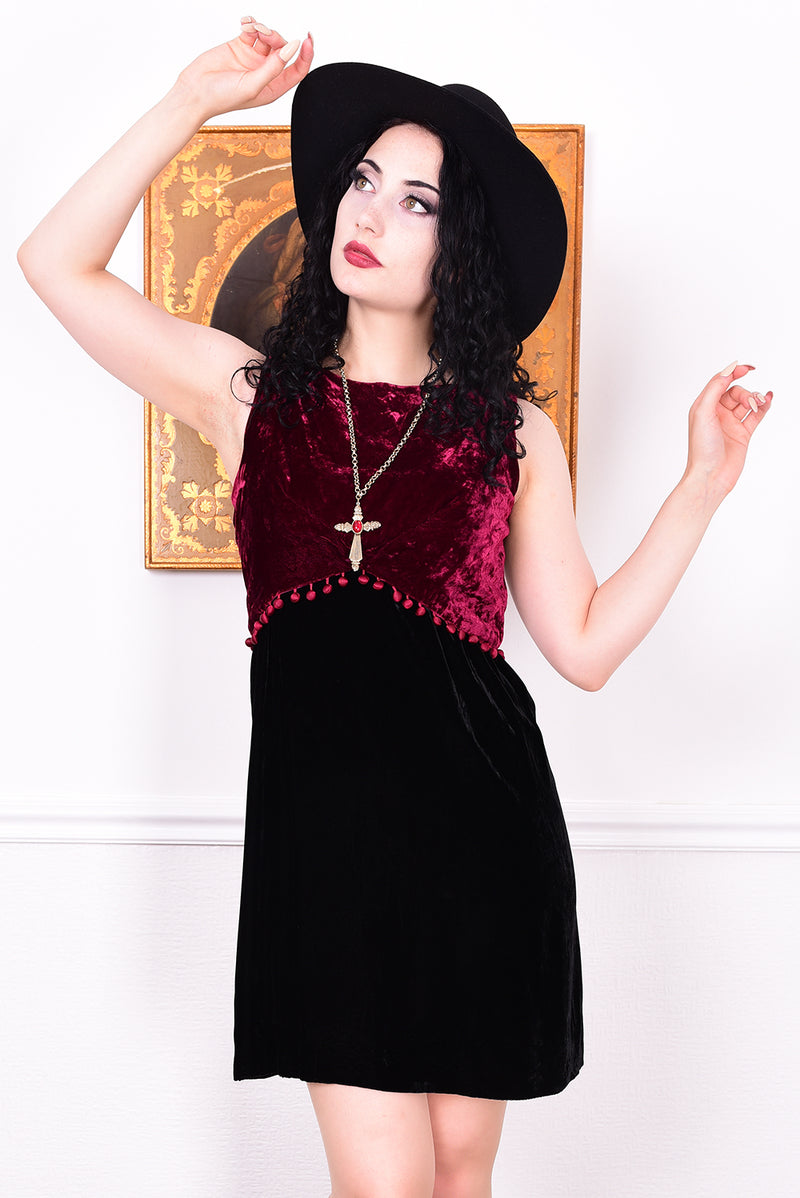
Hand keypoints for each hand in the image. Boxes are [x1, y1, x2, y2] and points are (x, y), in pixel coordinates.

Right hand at [175, 19, 313, 121]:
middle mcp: (265, 73)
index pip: (297, 70)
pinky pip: (252, 31)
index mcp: (273, 88)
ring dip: (263, 29)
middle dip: (276, 38)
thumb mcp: (253, 85)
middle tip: (264, 35)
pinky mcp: (240, 47)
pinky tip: (245, 24)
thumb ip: (275, 66)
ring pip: (268, 37)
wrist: (194, 92)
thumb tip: (293, 47)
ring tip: (251, 28)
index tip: (307, 39)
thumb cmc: (221, 98)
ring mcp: (253, 59)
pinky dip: (251, 24)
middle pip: (283, 49)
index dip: (306, 55)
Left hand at [683, 362, 772, 500]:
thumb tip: (729, 370)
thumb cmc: (701, 448)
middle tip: (748, 403)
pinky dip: (763, 406)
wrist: (711, 476)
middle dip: (745, 393)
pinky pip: (756, 415)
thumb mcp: (703, 412)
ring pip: (747, 403)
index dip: (733, 372)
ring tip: (758, 404)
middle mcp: (717, 414)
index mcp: (704, 407)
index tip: (748, 368)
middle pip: (736, 392)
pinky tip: (767, 400)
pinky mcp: (743, 434)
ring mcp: (730, 424)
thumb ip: (715, 388)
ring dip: (755, 399)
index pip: (720, 382)